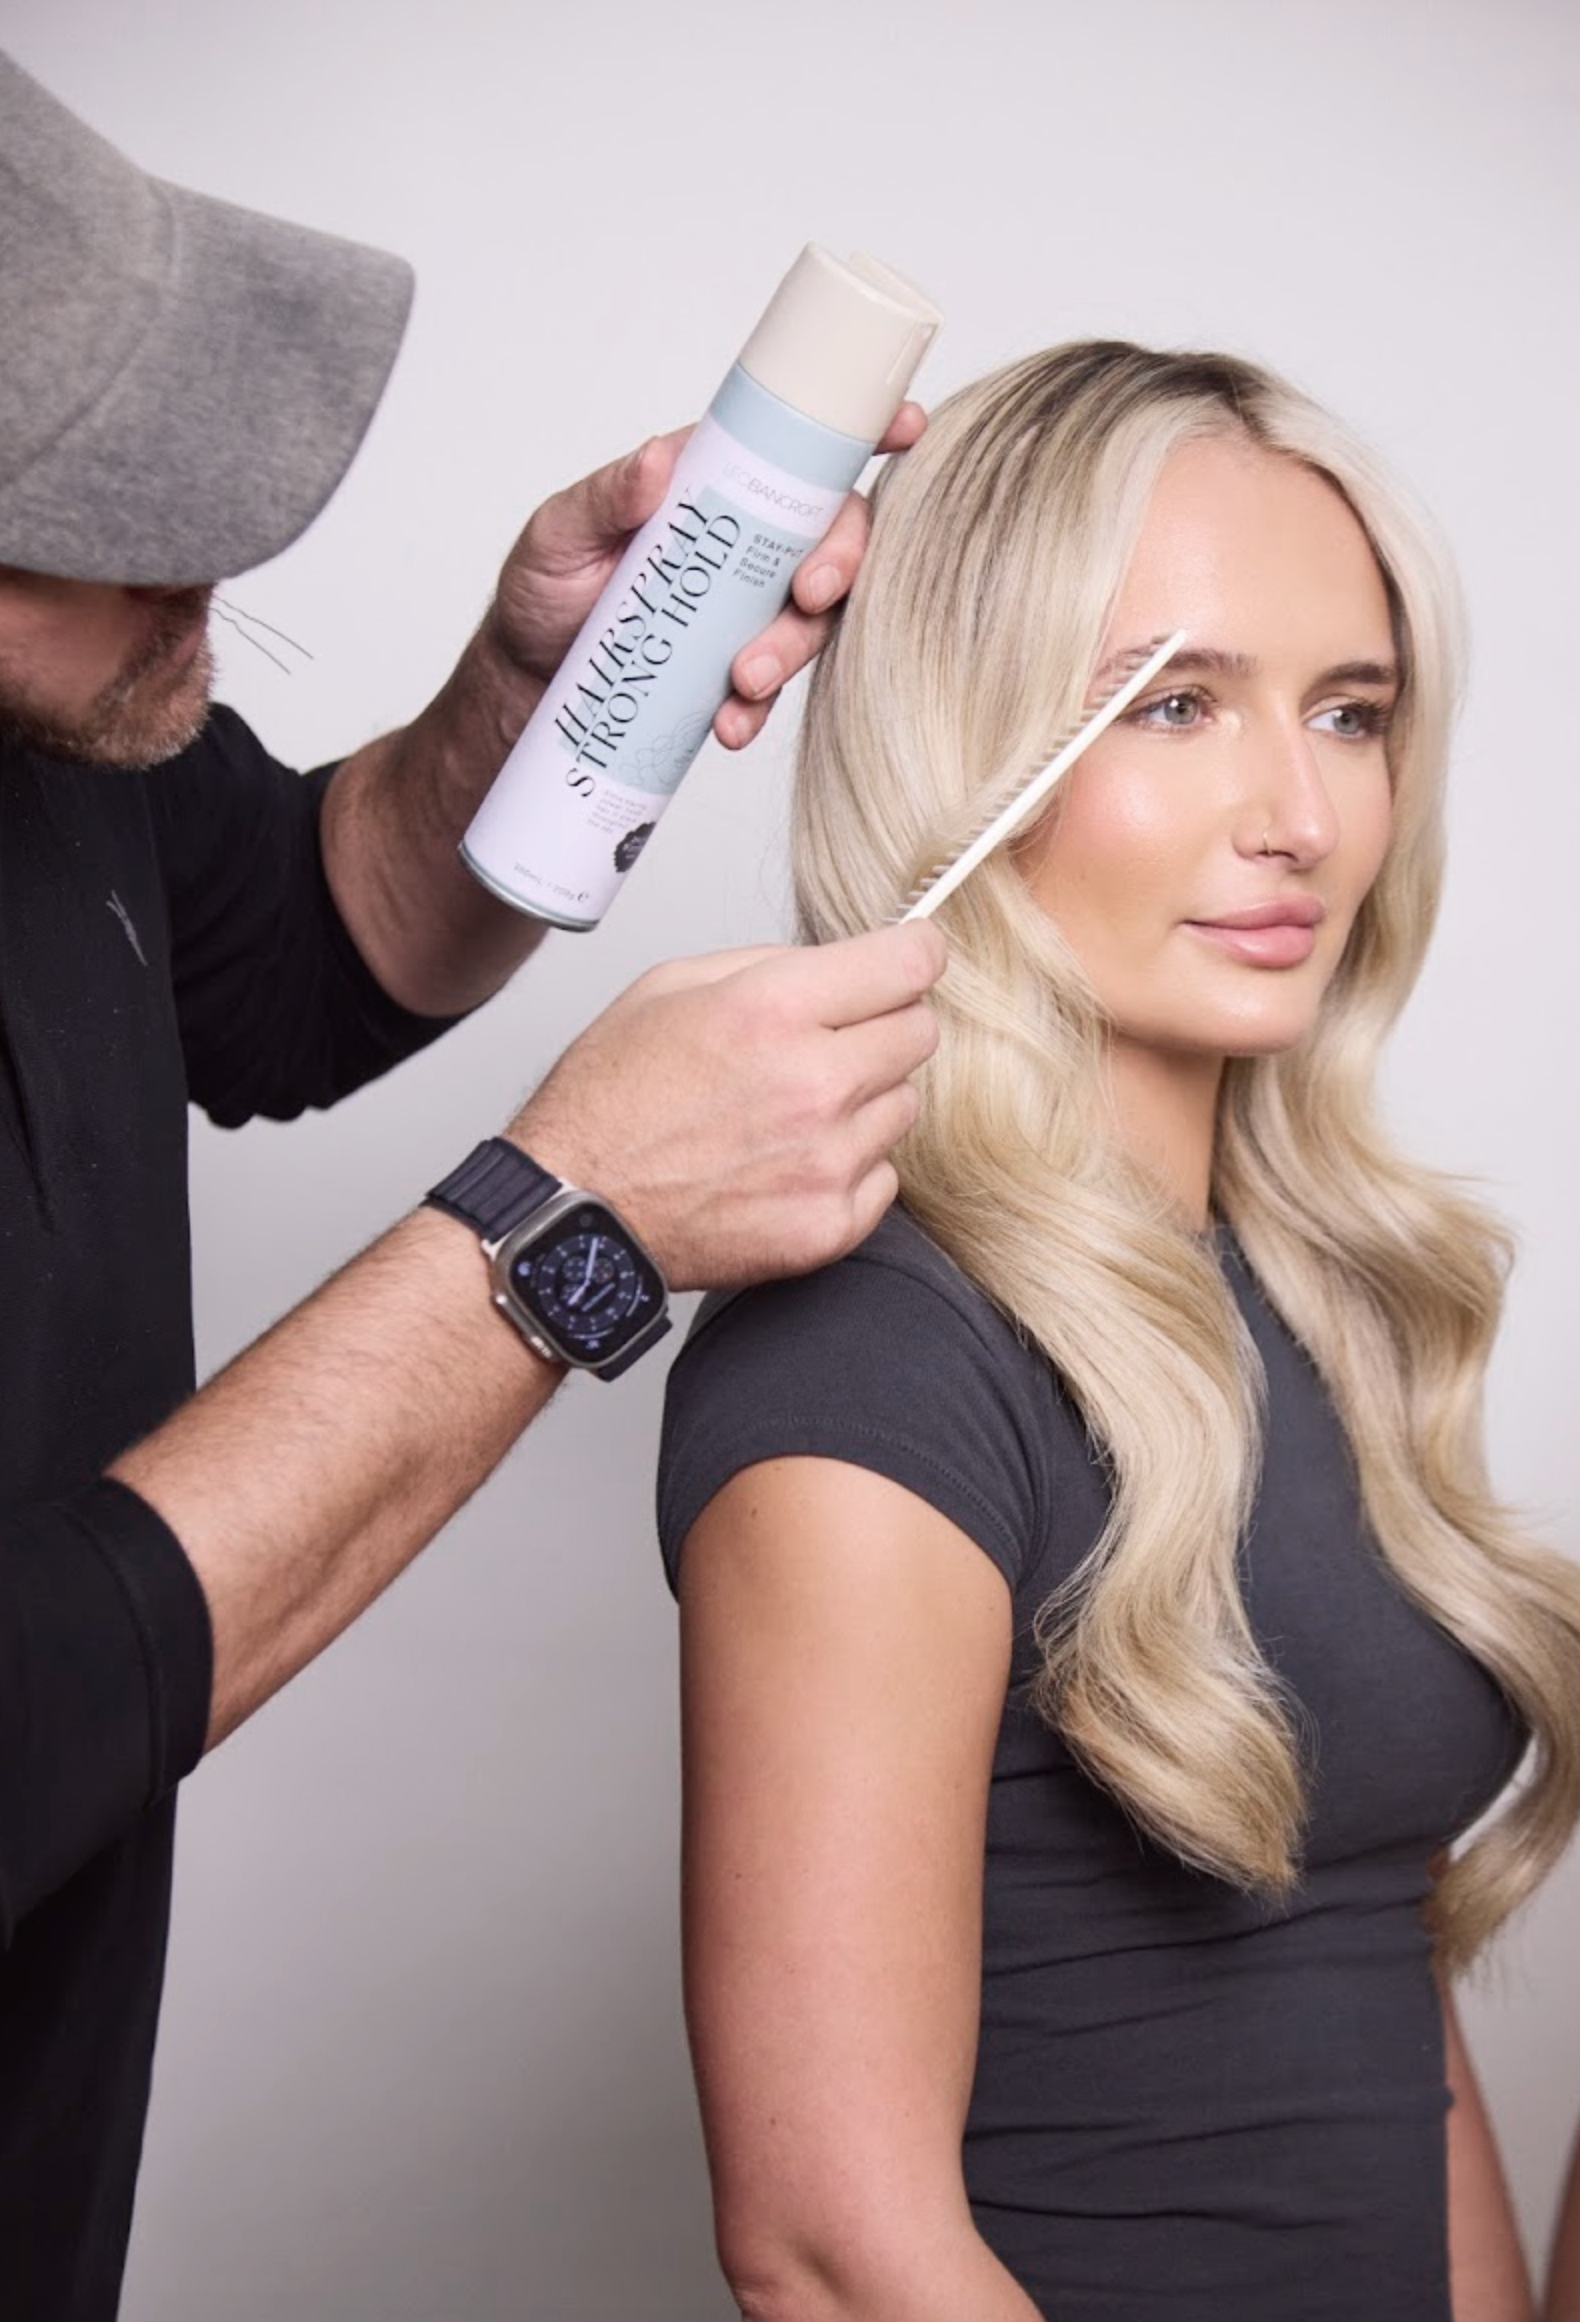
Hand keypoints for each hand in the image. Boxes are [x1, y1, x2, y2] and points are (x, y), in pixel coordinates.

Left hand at [484, 404, 926, 748]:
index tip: (905, 429)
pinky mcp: (736, 670)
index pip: (797, 451)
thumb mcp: (558, 532)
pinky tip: (729, 722)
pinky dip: (757, 709)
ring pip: (812, 620)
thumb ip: (603, 497)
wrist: (524, 682)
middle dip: (838, 566)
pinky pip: (771, 689)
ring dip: (792, 649)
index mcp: (714, 486)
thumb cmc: (543, 590)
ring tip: (743, 679)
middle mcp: (744, 543)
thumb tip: (654, 462)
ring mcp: (746, 609)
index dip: (862, 434)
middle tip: (807, 594)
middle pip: (831, 539)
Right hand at [507, 922, 945, 1291]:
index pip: (911, 962)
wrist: (577, 1212)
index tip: (909, 961)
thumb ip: (768, 963)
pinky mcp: (829, 1224)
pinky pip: (884, 1176)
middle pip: (920, 1032)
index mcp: (771, 1009)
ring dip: (865, 1100)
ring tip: (794, 1111)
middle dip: (885, 1026)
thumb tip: (841, 963)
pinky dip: (850, 1167)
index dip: (914, 955)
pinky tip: (791, 1162)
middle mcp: (813, 1082)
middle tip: (832, 1043)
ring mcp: (827, 1160)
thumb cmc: (609, 1102)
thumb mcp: (668, 987)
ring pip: (904, 1105)